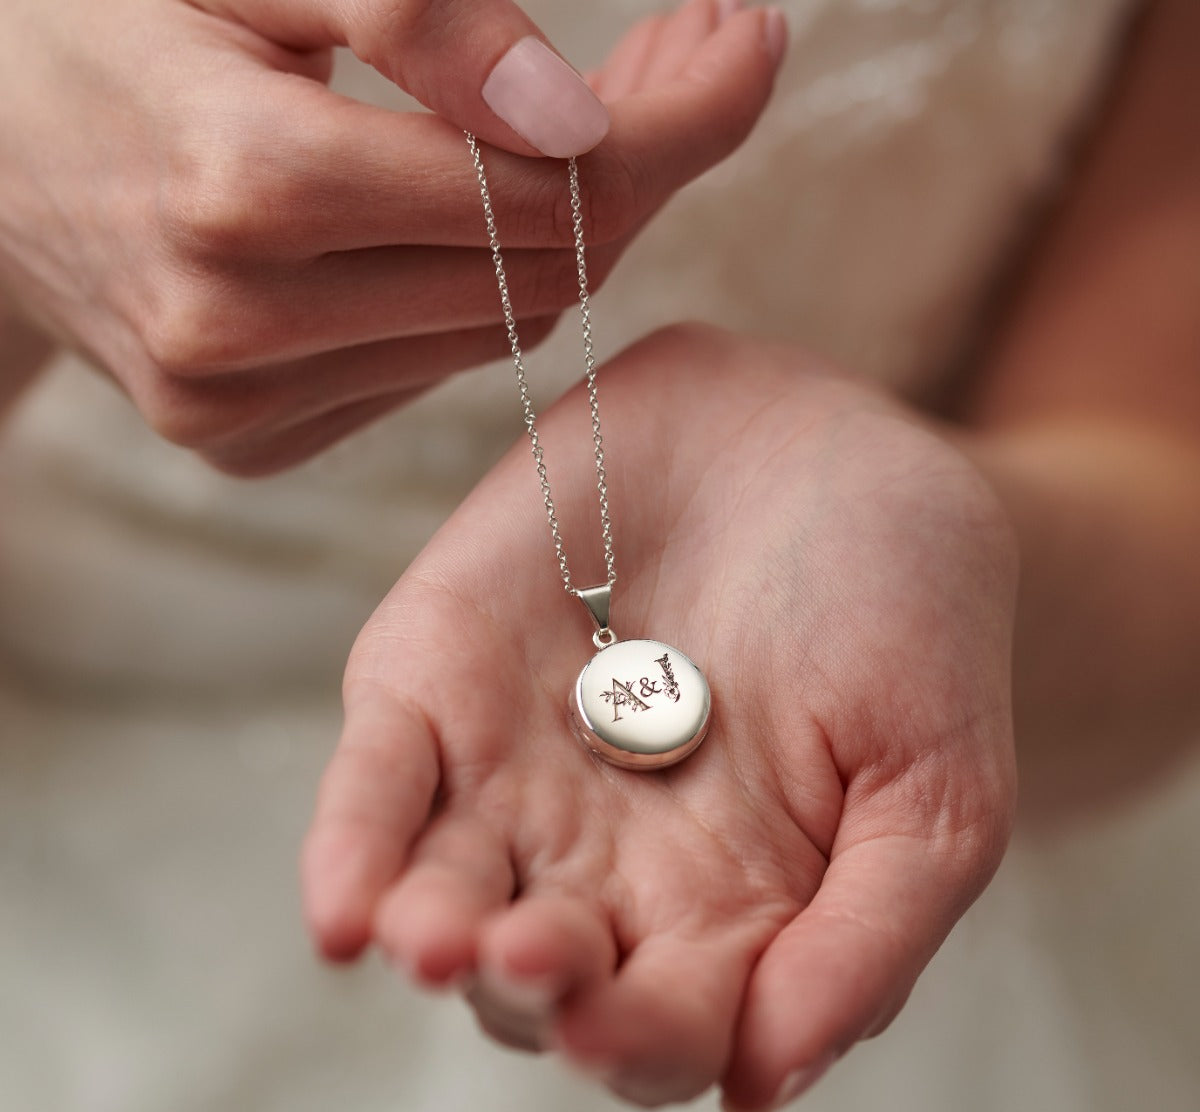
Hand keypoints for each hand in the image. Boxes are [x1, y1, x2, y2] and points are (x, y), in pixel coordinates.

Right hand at [0, 0, 781, 471]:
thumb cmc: (99, 13)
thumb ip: (414, 14)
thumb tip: (573, 121)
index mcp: (238, 184)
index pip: (530, 190)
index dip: (663, 124)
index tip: (745, 48)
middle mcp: (236, 326)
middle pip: (528, 274)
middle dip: (635, 172)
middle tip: (695, 64)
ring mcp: (236, 404)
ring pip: (491, 335)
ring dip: (563, 236)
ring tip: (583, 130)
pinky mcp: (241, 441)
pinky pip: (422, 373)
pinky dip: (471, 297)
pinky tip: (462, 220)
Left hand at [302, 323, 1017, 1111]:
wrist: (827, 441)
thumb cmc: (905, 616)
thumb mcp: (936, 784)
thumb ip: (865, 938)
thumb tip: (761, 1085)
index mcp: (722, 907)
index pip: (659, 1024)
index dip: (636, 1042)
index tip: (618, 1028)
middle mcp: (602, 857)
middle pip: (534, 975)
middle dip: (523, 988)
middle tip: (533, 959)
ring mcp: (512, 772)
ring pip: (442, 892)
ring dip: (428, 933)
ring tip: (426, 941)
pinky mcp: (440, 678)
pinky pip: (377, 777)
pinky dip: (354, 842)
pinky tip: (347, 909)